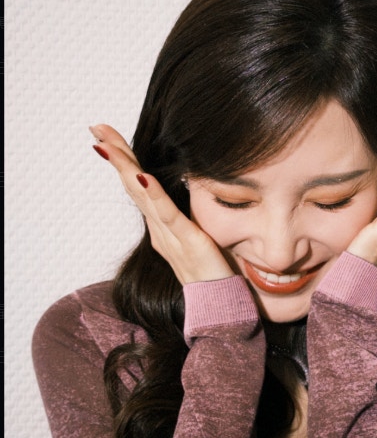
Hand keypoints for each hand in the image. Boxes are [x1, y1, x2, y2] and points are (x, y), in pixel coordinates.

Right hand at [90, 125, 234, 284]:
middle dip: (116, 154)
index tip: (107, 136)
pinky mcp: (188, 242)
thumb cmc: (213, 277)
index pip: (139, 186)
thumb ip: (187, 221)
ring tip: (107, 143)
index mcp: (162, 228)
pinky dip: (154, 194)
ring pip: (143, 195)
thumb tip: (186, 198)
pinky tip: (142, 175)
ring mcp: (170, 236)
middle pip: (133, 185)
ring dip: (125, 167)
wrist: (218, 309)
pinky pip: (168, 215)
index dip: (124, 160)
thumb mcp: (196, 241)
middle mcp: (160, 230)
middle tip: (97, 127)